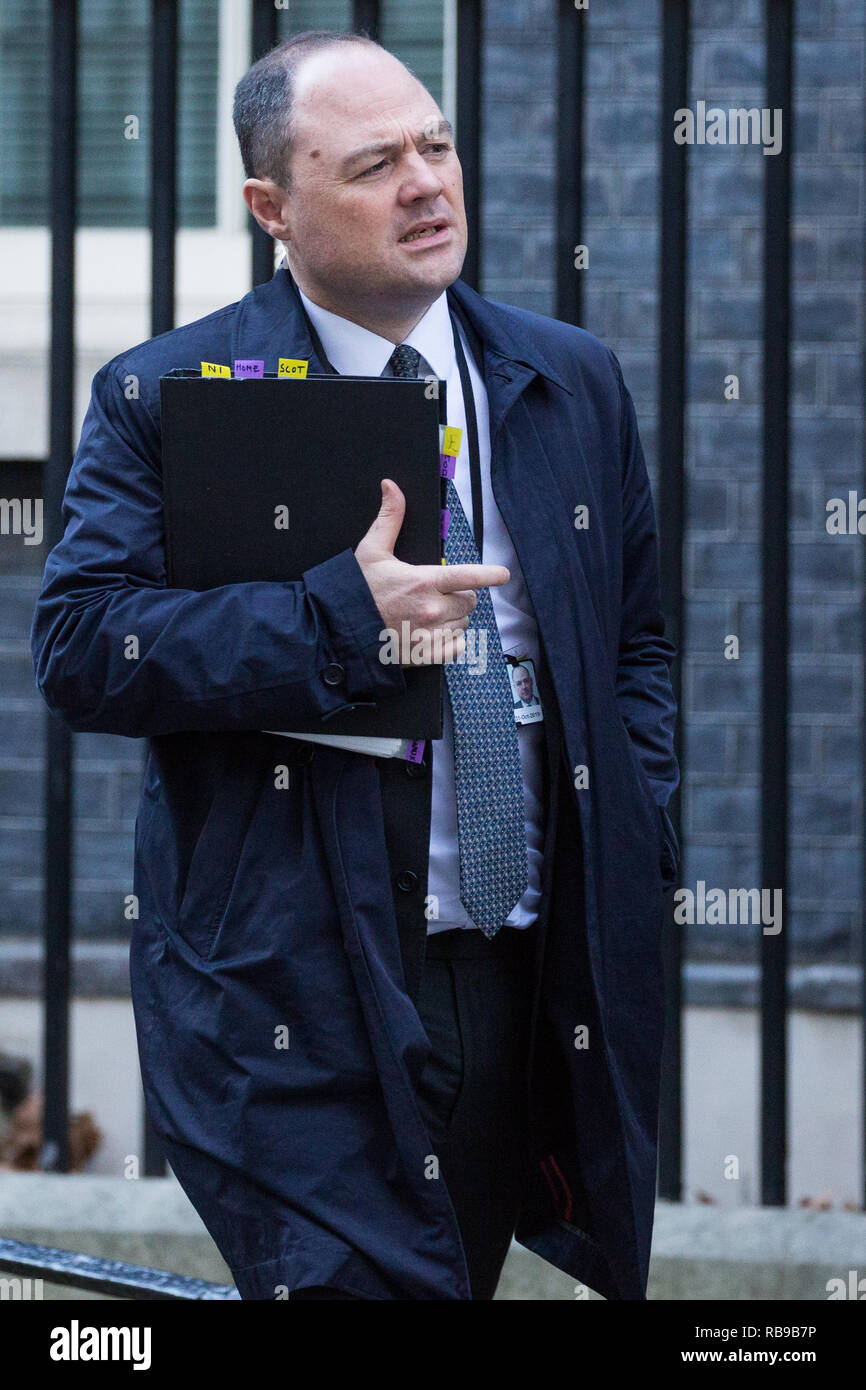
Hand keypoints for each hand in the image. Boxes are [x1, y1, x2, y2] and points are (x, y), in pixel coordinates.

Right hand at [354, 479, 508, 665]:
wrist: (340, 631)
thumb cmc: (356, 590)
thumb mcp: (371, 551)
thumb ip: (389, 518)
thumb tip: (391, 486)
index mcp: (424, 581)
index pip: (468, 576)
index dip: (490, 574)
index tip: (502, 574)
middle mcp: (432, 609)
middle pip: (469, 601)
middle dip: (459, 596)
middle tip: (437, 595)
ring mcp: (431, 634)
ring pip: (463, 623)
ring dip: (454, 618)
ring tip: (429, 615)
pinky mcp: (428, 655)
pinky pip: (458, 646)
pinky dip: (452, 641)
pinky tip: (434, 634)